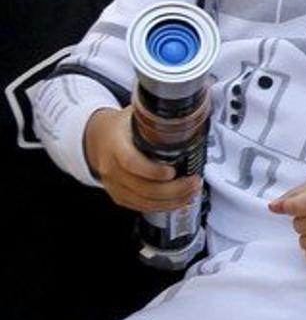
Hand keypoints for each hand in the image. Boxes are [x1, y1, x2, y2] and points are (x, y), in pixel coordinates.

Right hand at [83, 106, 201, 212]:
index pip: (131, 162)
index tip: (172, 171)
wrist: (98, 137)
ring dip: (171, 201)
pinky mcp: (119, 195)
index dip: (152, 171)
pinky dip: (161, 206)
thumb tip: (184, 113)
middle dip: (172, 189)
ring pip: (142, 201)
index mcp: (115, 145)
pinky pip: (140, 206)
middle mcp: (112, 168)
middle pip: (141, 187)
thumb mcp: (135, 115)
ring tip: (191, 193)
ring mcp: (114, 184)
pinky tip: (178, 202)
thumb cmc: (119, 126)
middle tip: (193, 182)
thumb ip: (155, 116)